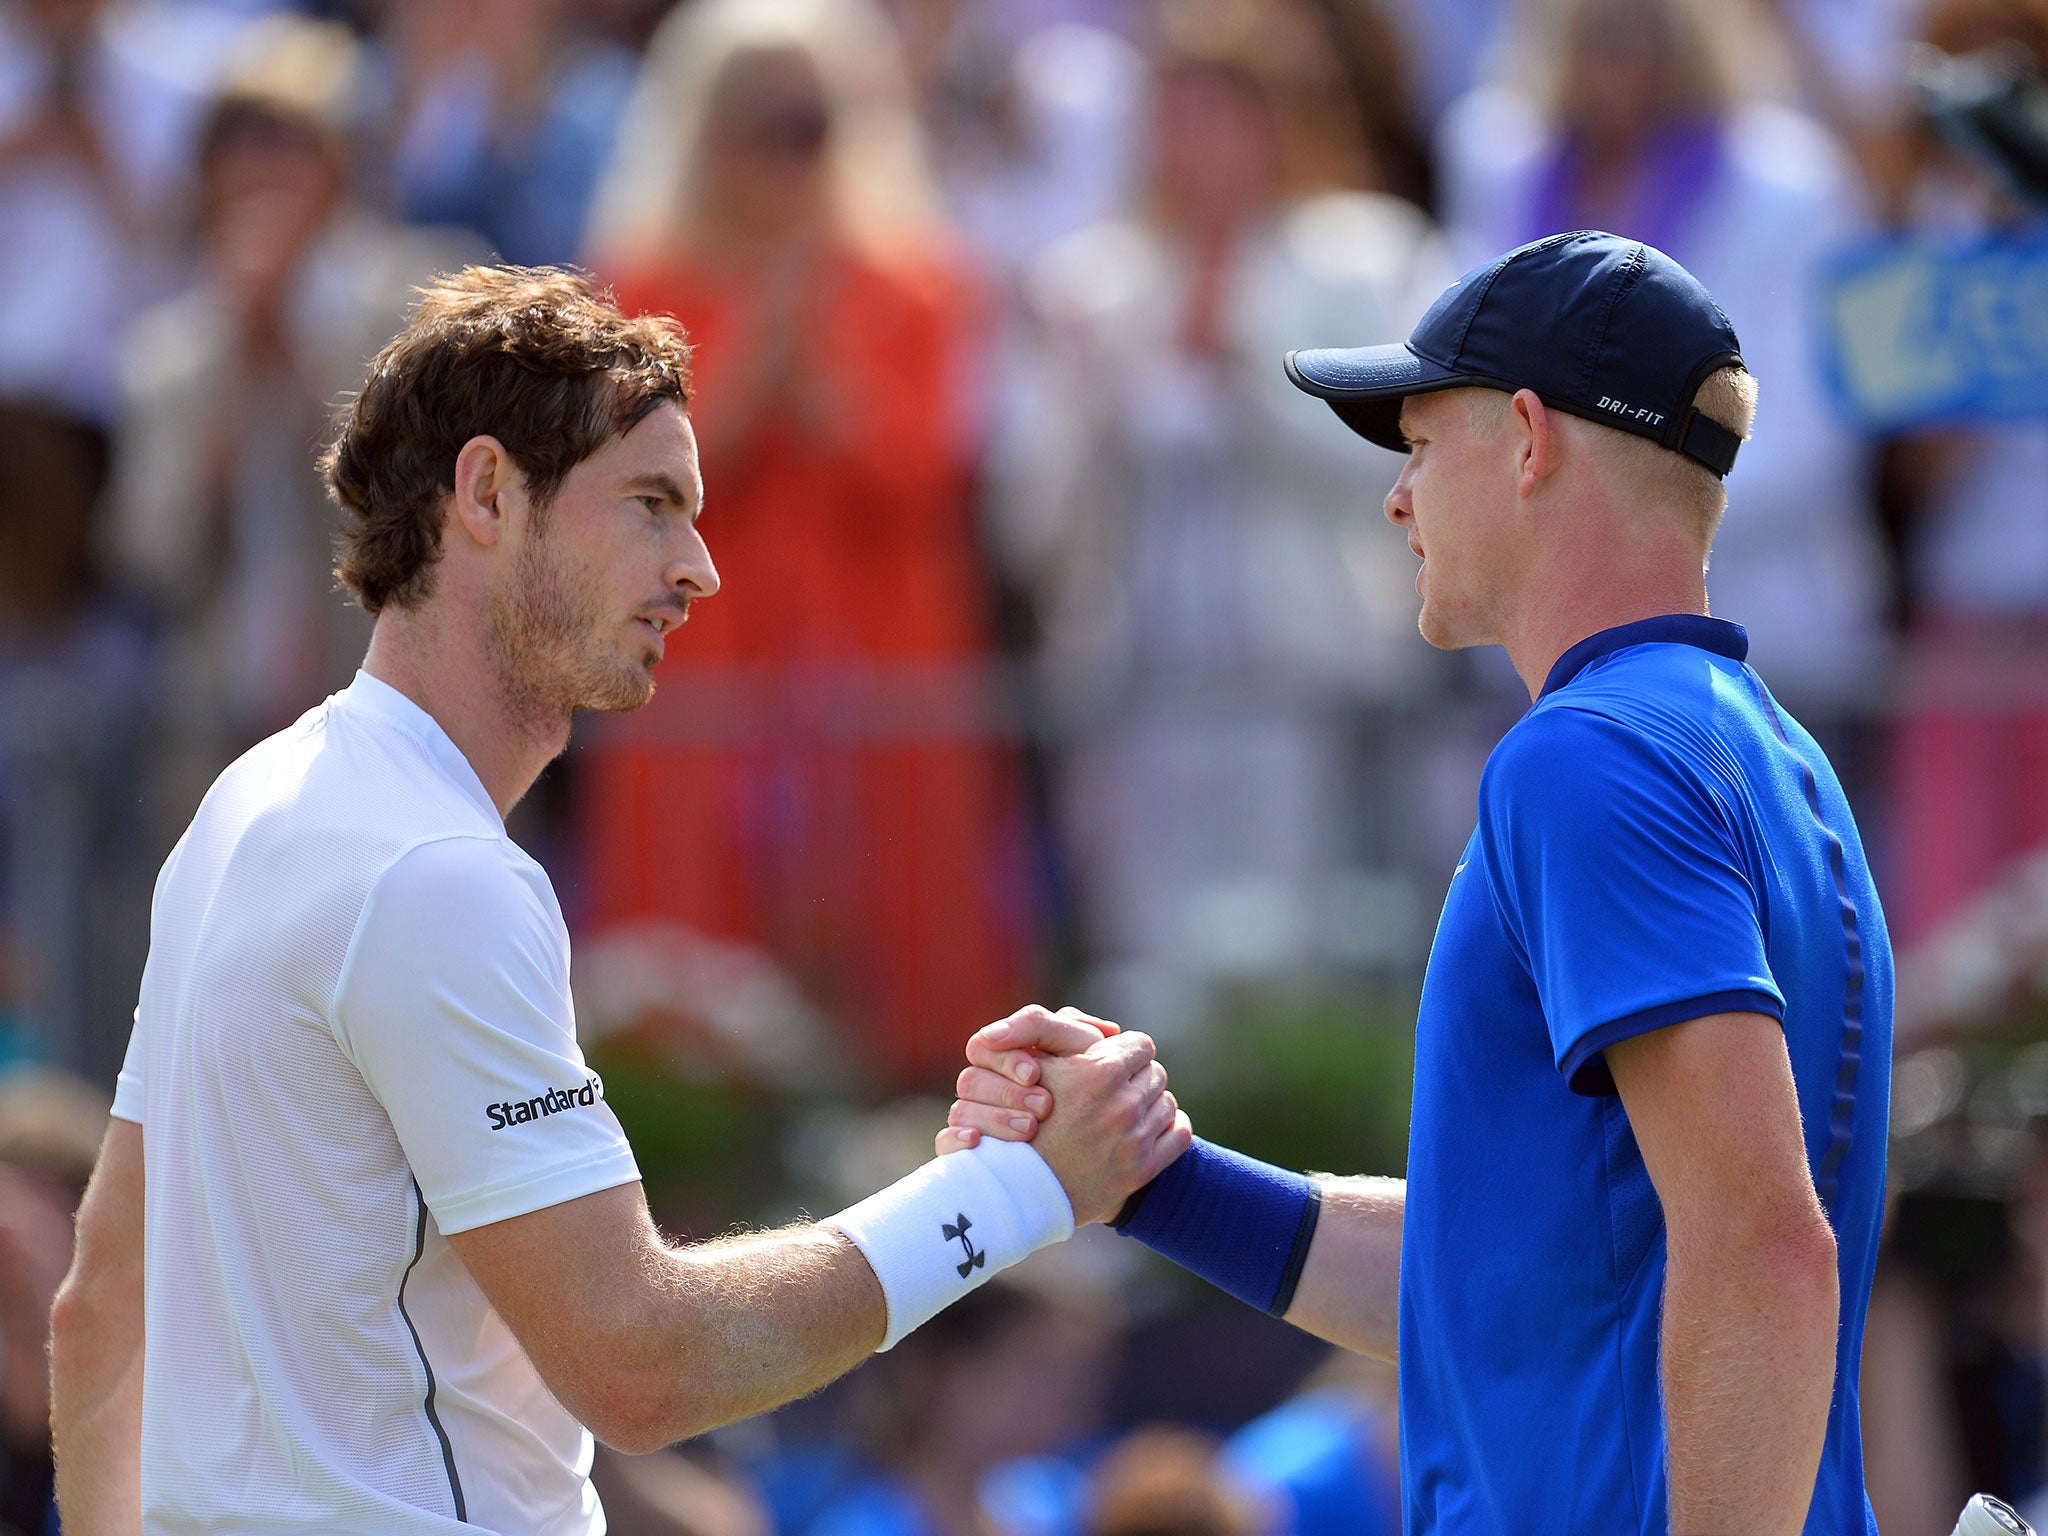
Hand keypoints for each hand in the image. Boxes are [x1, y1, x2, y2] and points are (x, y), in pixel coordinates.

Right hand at [934, 1005, 1189, 1226]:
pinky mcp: (1142, 1169)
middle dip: (1137, 1078)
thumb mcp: (1037, 1066)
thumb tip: (1110, 1030)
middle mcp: (1123, 1104)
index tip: (1113, 1062)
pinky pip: (1179, 1135)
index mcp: (1100, 1072)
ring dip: (1151, 1105)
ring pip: (1167, 1103)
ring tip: (1127, 1113)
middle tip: (1117, 1090)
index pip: (1141, 1045)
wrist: (1018, 1186)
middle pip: (1155, 1073)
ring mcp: (1134, 1139)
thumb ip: (1066, 1035)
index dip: (1126, 1051)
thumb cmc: (1023, 1118)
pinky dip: (1170, 1128)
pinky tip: (1152, 1129)